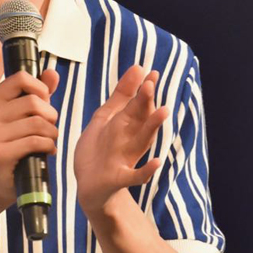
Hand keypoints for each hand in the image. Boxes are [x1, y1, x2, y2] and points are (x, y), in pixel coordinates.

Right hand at [0, 68, 59, 210]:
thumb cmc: (14, 144)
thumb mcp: (24, 115)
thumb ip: (38, 93)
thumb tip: (52, 73)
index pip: (21, 78)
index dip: (40, 90)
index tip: (43, 105)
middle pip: (33, 102)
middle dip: (51, 116)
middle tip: (49, 128)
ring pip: (37, 123)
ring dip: (52, 133)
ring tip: (49, 141)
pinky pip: (35, 141)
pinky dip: (48, 146)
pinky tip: (47, 151)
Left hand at [74, 65, 169, 216]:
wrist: (89, 185)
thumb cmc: (100, 149)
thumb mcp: (106, 118)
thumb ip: (121, 95)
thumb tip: (138, 67)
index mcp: (125, 125)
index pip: (137, 104)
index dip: (143, 90)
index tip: (152, 73)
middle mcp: (129, 140)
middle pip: (139, 119)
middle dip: (145, 102)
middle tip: (151, 84)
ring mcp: (125, 159)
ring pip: (142, 141)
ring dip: (152, 127)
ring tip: (163, 112)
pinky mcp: (119, 179)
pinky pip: (134, 176)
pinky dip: (146, 171)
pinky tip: (157, 162)